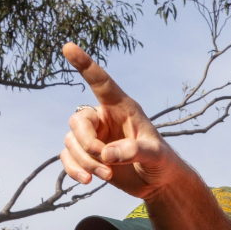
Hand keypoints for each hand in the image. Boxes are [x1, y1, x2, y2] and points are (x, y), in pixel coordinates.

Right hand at [60, 44, 190, 198]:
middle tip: (106, 161)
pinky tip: (87, 181)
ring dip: (85, 162)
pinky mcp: (87, 156)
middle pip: (78, 122)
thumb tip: (105, 154)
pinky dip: (74, 170)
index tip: (68, 46)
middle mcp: (104, 118)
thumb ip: (135, 150)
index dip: (85, 65)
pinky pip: (67, 158)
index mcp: (122, 108)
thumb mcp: (156, 155)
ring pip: (71, 142)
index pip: (101, 82)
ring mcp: (93, 137)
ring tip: (107, 175)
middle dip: (87, 144)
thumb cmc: (162, 162)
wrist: (158, 183)